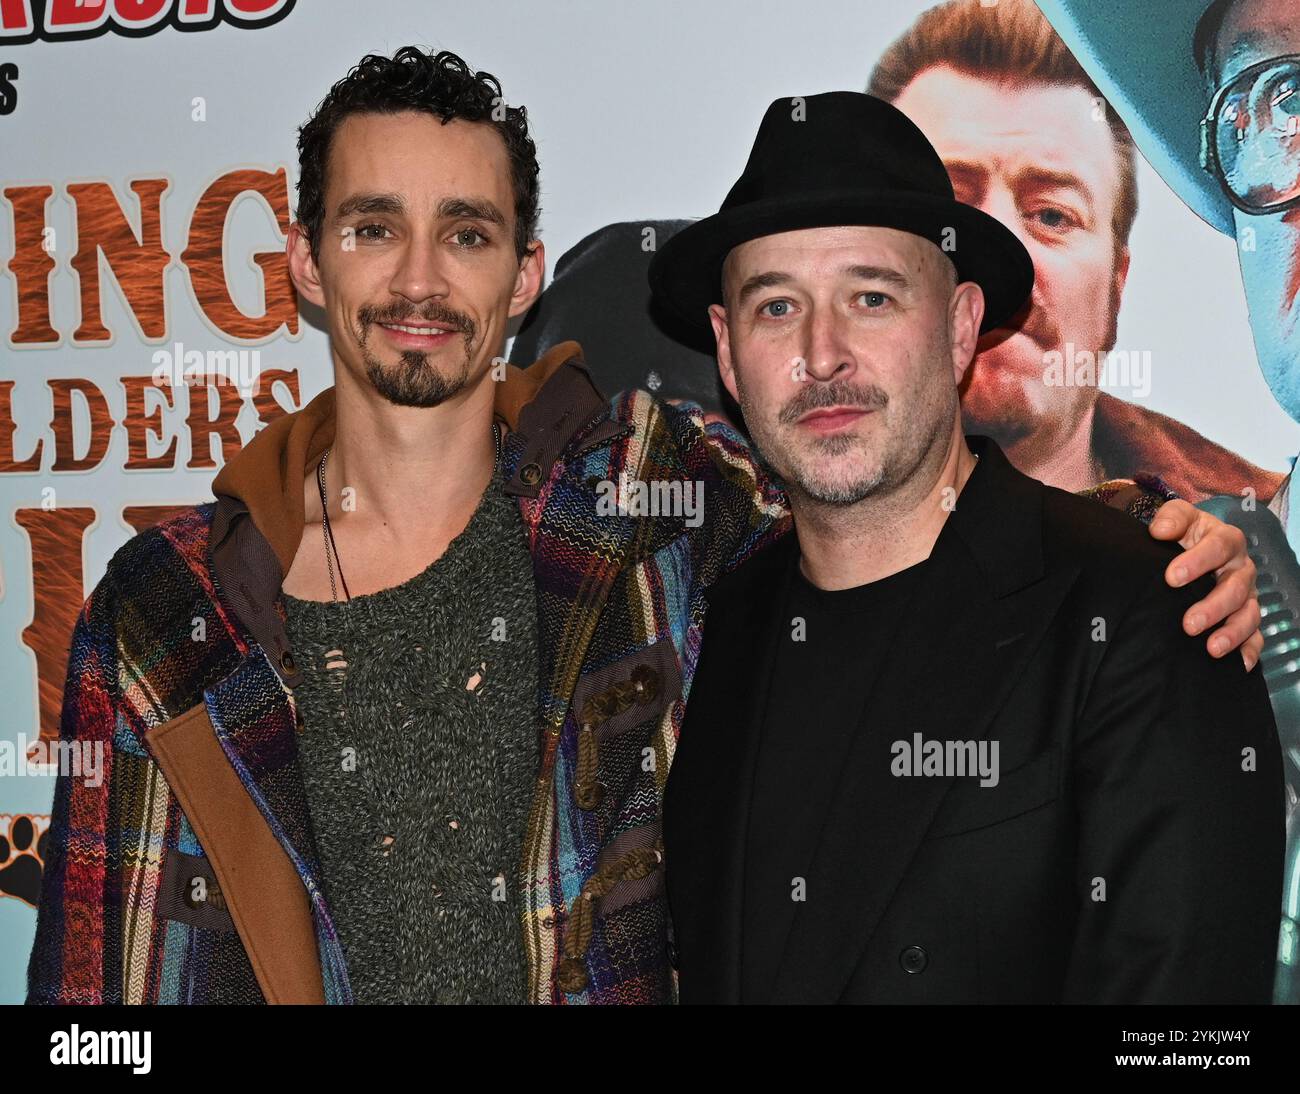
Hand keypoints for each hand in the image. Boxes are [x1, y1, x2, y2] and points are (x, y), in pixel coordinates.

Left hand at [1148, 499, 1261, 670]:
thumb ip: (1171, 518)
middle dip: (1214, 607)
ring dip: (1232, 633)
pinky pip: (1255, 637)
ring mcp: (1247, 595)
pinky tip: (1238, 666)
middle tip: (1189, 624)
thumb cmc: (1184, 536)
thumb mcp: (1178, 519)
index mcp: (1226, 540)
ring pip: (1249, 615)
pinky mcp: (1246, 618)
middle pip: (1236, 588)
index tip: (1171, 578)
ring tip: (1211, 648)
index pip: (1218, 547)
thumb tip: (1160, 531)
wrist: (1188, 551)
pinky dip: (1249, 651)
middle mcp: (1241, 568)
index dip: (1197, 562)